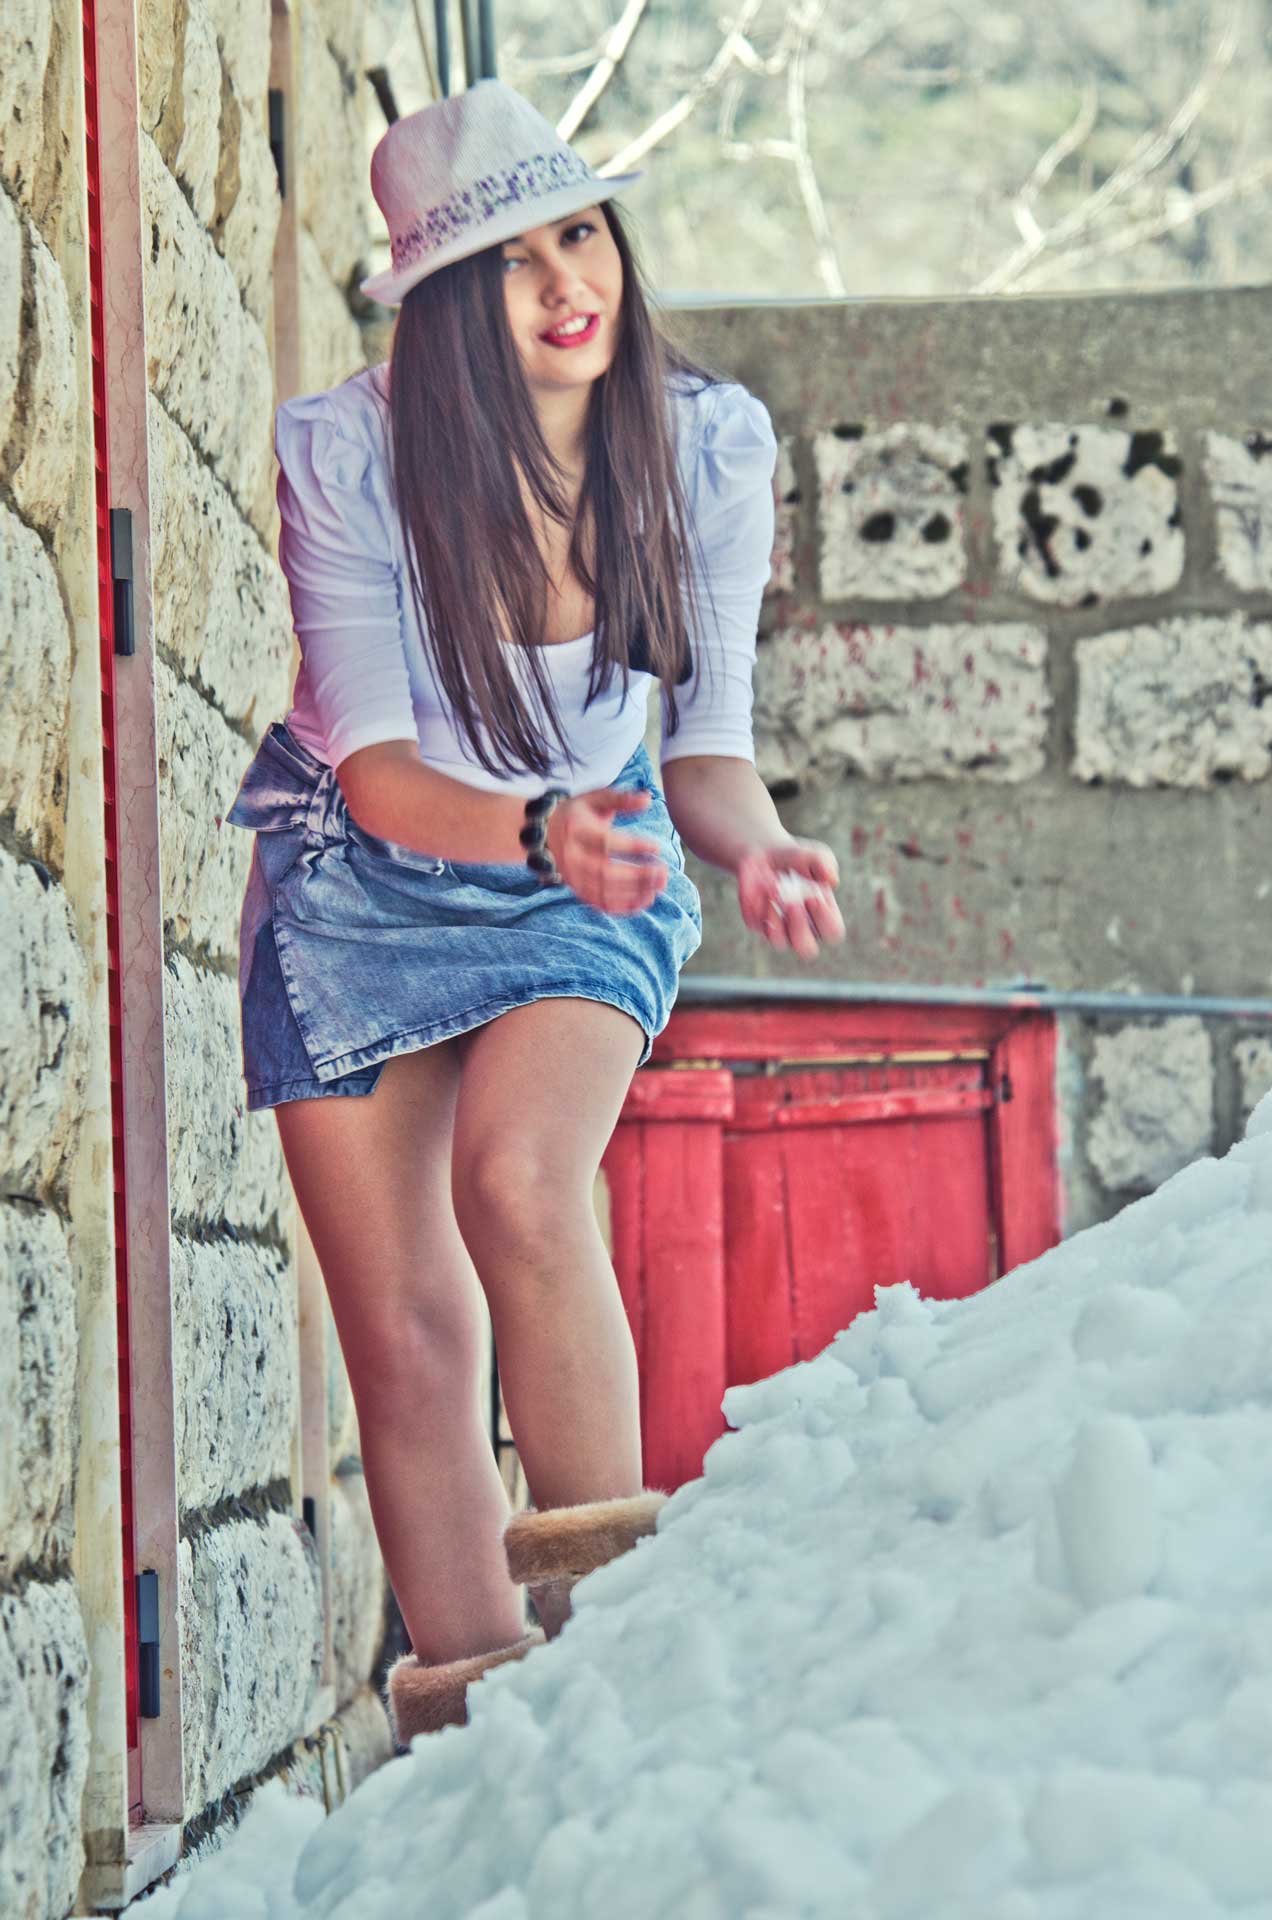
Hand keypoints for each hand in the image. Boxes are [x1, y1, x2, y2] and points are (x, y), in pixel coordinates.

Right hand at [545, 787, 668, 914]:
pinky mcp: (578, 890)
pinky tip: (645, 900)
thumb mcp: (597, 798)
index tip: (657, 848)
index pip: (605, 842)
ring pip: (604, 892)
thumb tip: (648, 799)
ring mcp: (573, 877)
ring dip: (634, 893)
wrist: (548, 831)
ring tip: (658, 887)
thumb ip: (622, 799)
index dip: (632, 847)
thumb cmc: (580, 813)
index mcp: (576, 831)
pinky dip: (623, 907)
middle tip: (663, 872)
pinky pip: (601, 904)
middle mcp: (572, 857)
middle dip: (637, 876)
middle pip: (605, 872)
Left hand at [737, 838, 844, 960]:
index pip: (832, 933)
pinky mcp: (757, 924)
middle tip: (794, 902)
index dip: (826, 919)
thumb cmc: (798, 859)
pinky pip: (758, 925)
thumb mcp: (814, 854)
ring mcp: (779, 931)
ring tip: (775, 888)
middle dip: (800, 927)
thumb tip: (831, 880)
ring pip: (780, 942)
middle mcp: (803, 930)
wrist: (766, 855)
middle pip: (807, 950)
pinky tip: (762, 885)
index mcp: (824, 918)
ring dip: (777, 917)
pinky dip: (759, 905)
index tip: (815, 895)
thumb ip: (825, 863)